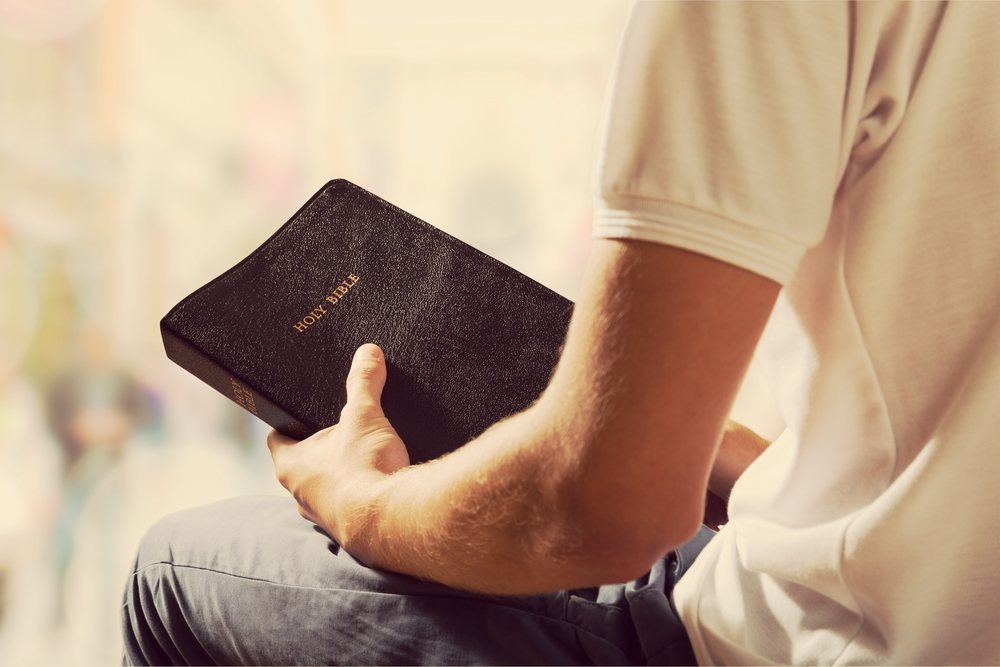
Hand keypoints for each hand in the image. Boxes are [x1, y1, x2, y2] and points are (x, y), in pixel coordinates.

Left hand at [268, 344, 409, 544]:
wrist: (393, 521)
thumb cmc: (365, 470)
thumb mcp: (364, 415)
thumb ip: (363, 382)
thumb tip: (367, 352)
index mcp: (291, 465)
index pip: (278, 438)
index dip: (289, 423)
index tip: (301, 413)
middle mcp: (300, 495)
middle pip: (304, 464)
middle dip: (323, 449)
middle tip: (343, 431)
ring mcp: (324, 516)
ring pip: (326, 489)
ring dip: (342, 476)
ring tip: (366, 457)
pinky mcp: (350, 530)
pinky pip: (351, 507)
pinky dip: (362, 495)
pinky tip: (381, 483)